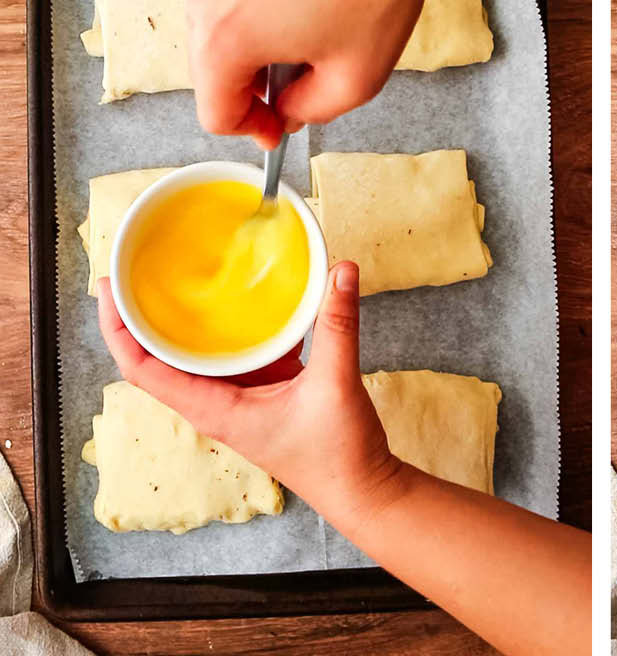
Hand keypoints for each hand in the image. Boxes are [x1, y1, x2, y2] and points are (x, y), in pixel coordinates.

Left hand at [96, 261, 400, 518]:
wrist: (362, 491)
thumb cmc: (337, 455)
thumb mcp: (334, 383)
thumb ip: (337, 325)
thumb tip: (341, 271)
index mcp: (214, 409)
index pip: (142, 369)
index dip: (118, 329)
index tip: (109, 288)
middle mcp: (217, 405)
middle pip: (161, 358)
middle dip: (143, 317)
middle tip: (136, 272)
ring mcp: (240, 401)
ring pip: (200, 357)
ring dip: (189, 323)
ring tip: (183, 280)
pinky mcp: (264, 396)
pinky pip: (239, 357)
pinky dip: (237, 331)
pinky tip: (249, 304)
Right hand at [186, 0, 457, 148]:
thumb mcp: (354, 81)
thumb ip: (308, 111)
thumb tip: (288, 109)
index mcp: (224, 40)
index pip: (214, 113)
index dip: (252, 130)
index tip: (277, 126)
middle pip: (208, 68)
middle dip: (250, 89)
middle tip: (297, 89)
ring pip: (216, 24)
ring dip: (252, 44)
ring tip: (308, 39)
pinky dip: (257, 3)